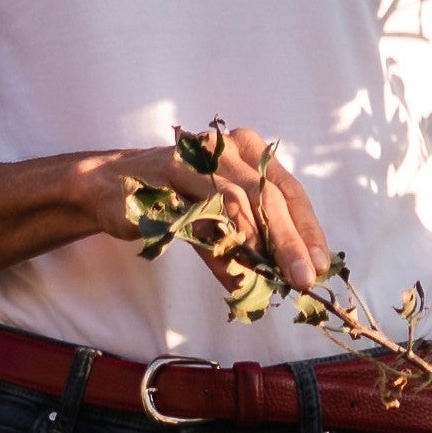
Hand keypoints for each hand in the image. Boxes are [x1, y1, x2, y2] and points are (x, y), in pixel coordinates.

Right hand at [86, 122, 329, 294]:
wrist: (110, 186)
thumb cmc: (176, 198)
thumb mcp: (220, 217)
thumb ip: (249, 242)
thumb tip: (281, 283)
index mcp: (246, 150)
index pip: (288, 188)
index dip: (308, 227)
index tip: (321, 264)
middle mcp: (223, 149)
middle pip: (268, 194)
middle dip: (290, 239)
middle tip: (305, 278)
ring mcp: (193, 164)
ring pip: (236, 201)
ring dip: (259, 245)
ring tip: (276, 278)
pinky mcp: (164, 186)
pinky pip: (199, 218)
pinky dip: (221, 251)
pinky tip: (235, 279)